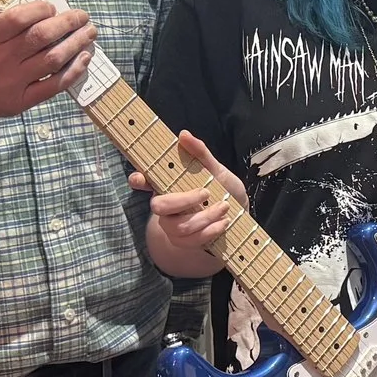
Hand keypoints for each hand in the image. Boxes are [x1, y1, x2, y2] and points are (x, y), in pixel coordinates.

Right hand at [0, 0, 95, 137]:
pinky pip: (54, 85)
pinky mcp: (23, 100)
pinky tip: (84, 58)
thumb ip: (7, 9)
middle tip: (82, 16)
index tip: (53, 6)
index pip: (17, 18)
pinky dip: (73, 71)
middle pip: (40, 37)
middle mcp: (1, 59)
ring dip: (76, 44)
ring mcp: (13, 81)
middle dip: (68, 23)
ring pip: (52, 59)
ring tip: (89, 33)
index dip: (40, 9)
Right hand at [132, 131, 248, 265]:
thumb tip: (184, 134)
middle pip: (158, 207)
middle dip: (183, 201)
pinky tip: (223, 223)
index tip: (139, 177)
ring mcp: (173, 226)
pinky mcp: (184, 242)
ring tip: (224, 207)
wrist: (238, 214)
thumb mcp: (216, 169)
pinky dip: (209, 231)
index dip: (138, 180)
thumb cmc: (222, 188)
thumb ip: (200, 153)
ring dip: (204, 217)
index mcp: (168, 184)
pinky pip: (191, 241)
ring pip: (178, 227)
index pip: (144, 182)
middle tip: (206, 192)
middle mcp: (166, 206)